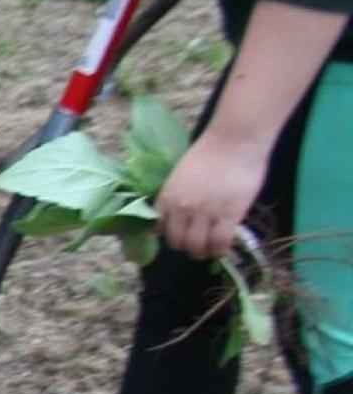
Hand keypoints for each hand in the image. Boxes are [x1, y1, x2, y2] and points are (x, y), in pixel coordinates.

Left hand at [157, 128, 271, 259]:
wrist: (233, 141)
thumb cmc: (209, 152)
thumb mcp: (181, 176)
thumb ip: (177, 195)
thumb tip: (180, 213)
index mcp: (166, 198)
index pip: (159, 228)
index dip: (169, 235)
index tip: (178, 236)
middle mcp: (181, 209)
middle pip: (177, 242)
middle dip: (185, 247)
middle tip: (195, 246)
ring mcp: (204, 214)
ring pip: (197, 246)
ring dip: (201, 252)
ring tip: (208, 251)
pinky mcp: (228, 216)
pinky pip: (219, 243)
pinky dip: (219, 250)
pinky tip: (222, 249)